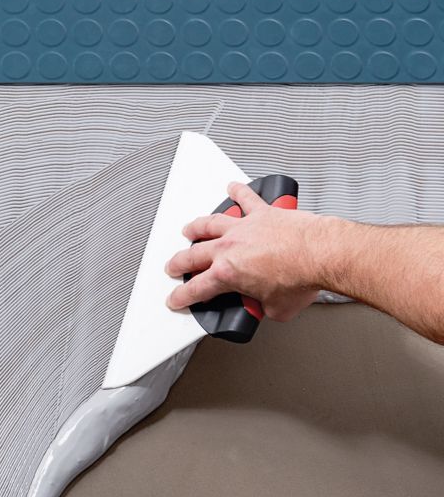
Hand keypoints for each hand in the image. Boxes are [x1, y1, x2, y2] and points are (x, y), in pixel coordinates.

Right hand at [165, 181, 322, 321]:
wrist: (322, 253)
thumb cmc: (302, 277)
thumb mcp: (277, 308)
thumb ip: (264, 307)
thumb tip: (267, 306)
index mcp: (228, 273)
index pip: (196, 289)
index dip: (182, 297)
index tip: (176, 299)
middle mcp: (229, 247)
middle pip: (193, 255)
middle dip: (179, 263)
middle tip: (173, 266)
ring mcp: (244, 228)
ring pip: (210, 224)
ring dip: (197, 227)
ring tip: (190, 229)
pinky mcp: (263, 213)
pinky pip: (246, 198)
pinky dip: (238, 192)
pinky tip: (233, 188)